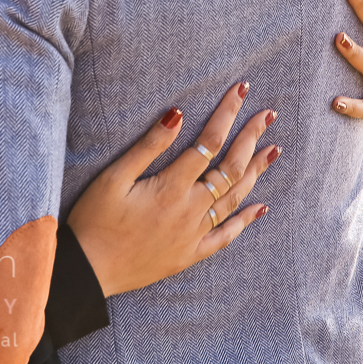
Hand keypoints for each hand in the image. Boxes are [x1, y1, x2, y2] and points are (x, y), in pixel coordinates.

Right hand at [67, 82, 278, 296]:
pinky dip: (244, 221)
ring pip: (234, 198)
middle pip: (230, 168)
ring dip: (255, 172)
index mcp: (172, 186)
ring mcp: (193, 234)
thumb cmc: (94, 220)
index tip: (241, 91)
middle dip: (250, 138)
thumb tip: (178, 114)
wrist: (89, 272)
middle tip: (268, 116)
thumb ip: (149, 146)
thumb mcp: (113, 177)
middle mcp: (190, 209)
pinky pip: (225, 237)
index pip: (209, 142)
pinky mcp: (190, 254)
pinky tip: (261, 207)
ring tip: (273, 150)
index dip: (227, 114)